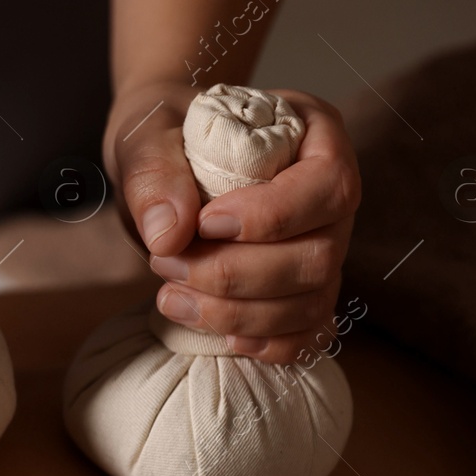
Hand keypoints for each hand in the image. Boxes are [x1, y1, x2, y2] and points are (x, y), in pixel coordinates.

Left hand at [104, 80, 359, 363]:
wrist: (163, 159)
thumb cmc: (165, 132)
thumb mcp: (145, 134)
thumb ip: (153, 174)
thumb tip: (168, 236)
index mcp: (313, 135)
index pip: (327, 186)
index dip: (271, 217)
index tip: (205, 224)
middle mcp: (330, 195)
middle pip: (319, 255)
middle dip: (237, 274)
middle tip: (165, 265)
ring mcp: (324, 245)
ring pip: (312, 300)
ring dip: (240, 314)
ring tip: (171, 299)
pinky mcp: (303, 289)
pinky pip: (308, 330)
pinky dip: (267, 342)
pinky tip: (220, 336)